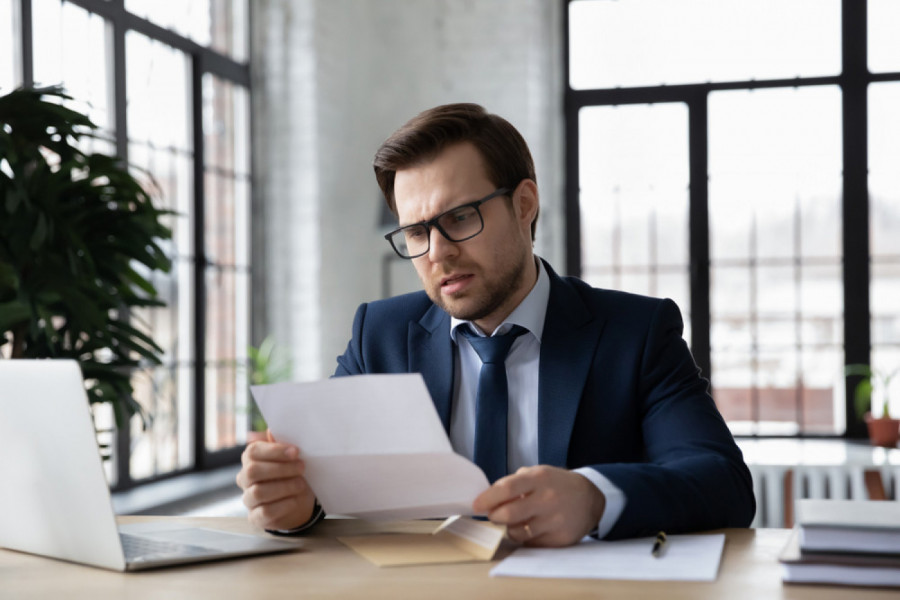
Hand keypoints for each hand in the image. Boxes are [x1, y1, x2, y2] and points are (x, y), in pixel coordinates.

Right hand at [235, 431, 316, 530]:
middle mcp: (245, 479)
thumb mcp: (291, 458)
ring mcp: (248, 499)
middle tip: (302, 467)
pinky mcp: (255, 517)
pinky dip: (283, 505)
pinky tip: (295, 500)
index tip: (296, 451)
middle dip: (281, 468)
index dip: (274, 451)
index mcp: (251, 459)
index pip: (253, 451)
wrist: (299, 502)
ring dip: (284, 486)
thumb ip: (282, 444)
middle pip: (253, 471)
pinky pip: (265, 511)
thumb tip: (272, 430)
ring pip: (258, 492)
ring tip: (301, 484)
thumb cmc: (293, 474)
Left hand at [472, 465, 605, 546]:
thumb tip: (487, 497)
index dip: (487, 498)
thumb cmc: (556, 485)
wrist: (590, 499)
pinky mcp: (560, 539)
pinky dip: (526, 538)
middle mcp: (547, 499)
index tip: (476, 506)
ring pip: (518, 532)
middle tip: (494, 515)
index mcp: (539, 478)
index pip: (506, 488)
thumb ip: (514, 483)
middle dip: (495, 516)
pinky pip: (531, 543)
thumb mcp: (538, 473)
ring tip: (518, 520)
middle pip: (509, 514)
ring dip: (510, 528)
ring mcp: (555, 521)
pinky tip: (533, 528)